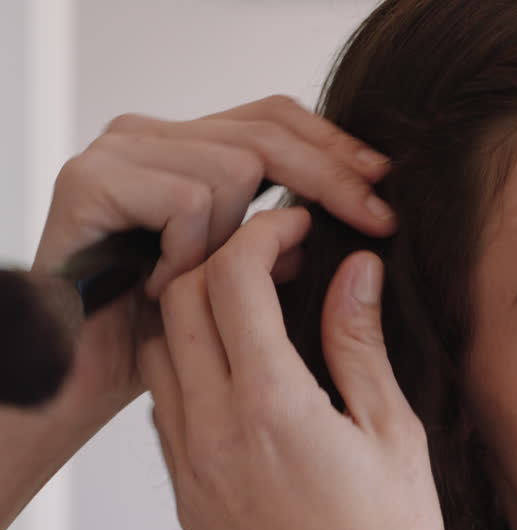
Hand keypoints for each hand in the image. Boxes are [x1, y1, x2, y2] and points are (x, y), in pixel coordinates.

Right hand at [32, 94, 396, 421]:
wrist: (81, 378)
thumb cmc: (163, 334)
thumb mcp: (246, 281)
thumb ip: (284, 238)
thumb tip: (349, 214)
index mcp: (186, 147)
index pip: (275, 116)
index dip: (336, 144)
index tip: (386, 182)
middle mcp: (148, 136)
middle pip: (267, 132)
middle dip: (331, 179)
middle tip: (376, 221)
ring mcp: (115, 153)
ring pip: (235, 167)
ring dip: (238, 239)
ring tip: (205, 283)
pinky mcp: (89, 183)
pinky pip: (188, 200)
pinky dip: (192, 250)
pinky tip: (163, 285)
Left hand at [138, 208, 450, 529]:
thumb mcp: (395, 435)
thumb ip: (361, 345)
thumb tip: (356, 271)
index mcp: (272, 408)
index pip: (232, 280)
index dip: (262, 233)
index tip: (296, 225)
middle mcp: (212, 431)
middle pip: (179, 303)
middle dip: (222, 257)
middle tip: (277, 256)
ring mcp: (189, 468)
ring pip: (156, 352)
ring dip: (194, 310)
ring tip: (253, 308)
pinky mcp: (185, 498)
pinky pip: (163, 407)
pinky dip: (188, 365)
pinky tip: (240, 373)